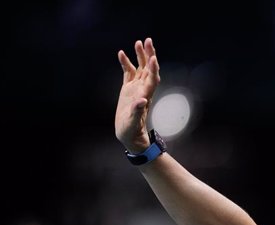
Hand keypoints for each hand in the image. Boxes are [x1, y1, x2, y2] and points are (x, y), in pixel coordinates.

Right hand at [115, 38, 160, 152]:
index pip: (151, 79)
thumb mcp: (133, 123)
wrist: (129, 134)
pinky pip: (128, 73)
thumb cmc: (131, 131)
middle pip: (148, 69)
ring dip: (140, 56)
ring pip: (140, 68)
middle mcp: (142, 89)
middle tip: (148, 41)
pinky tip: (122, 53)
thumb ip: (137, 112)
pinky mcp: (128, 89)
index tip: (153, 58)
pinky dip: (126, 63)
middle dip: (149, 55)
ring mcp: (135, 88)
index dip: (153, 69)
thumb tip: (141, 100)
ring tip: (138, 42)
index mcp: (145, 96)